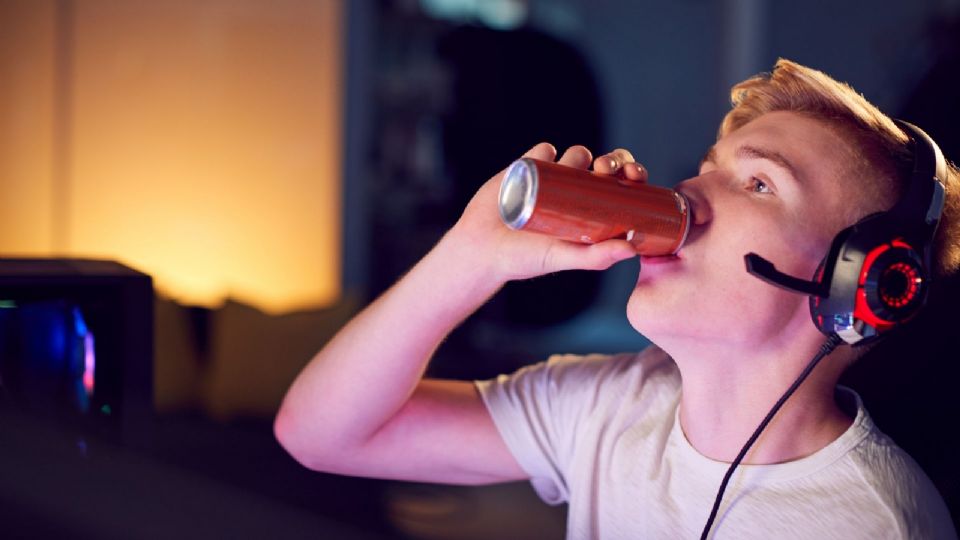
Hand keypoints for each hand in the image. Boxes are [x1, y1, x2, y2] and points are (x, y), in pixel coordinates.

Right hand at [448, 143, 645, 284]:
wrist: (479, 248)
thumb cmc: (523, 260)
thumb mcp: (562, 258)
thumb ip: (595, 258)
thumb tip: (632, 250)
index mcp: (593, 213)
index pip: (623, 187)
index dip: (632, 176)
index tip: (632, 176)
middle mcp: (577, 193)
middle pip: (605, 166)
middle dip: (611, 161)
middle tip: (603, 170)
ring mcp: (553, 178)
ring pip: (577, 155)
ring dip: (581, 155)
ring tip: (574, 168)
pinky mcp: (527, 167)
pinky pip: (544, 150)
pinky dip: (548, 150)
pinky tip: (548, 158)